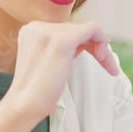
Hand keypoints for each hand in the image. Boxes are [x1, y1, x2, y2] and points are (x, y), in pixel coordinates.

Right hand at [2, 20, 119, 125]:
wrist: (23, 106)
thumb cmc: (36, 93)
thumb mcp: (47, 63)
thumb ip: (60, 50)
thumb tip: (84, 44)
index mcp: (32, 30)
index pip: (66, 30)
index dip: (83, 45)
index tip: (95, 61)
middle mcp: (38, 26)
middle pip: (78, 29)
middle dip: (95, 47)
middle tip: (108, 67)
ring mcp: (49, 31)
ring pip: (87, 29)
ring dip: (102, 48)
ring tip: (109, 67)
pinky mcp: (62, 40)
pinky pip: (93, 28)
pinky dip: (102, 41)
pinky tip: (104, 59)